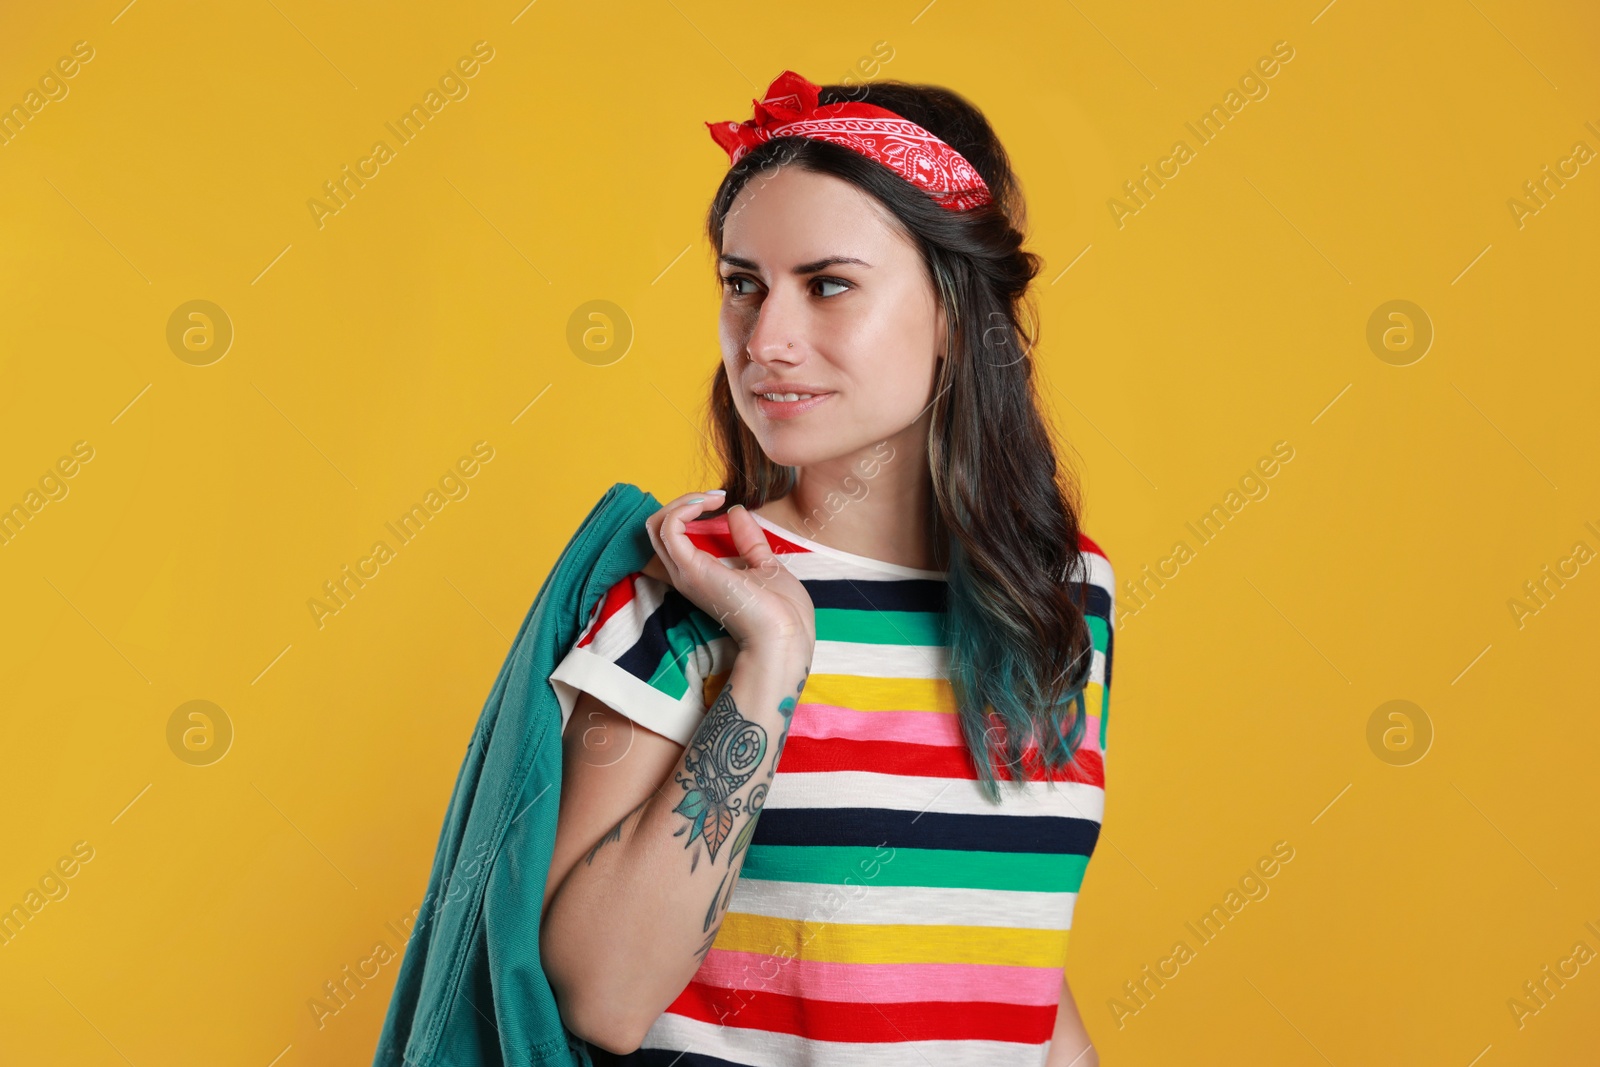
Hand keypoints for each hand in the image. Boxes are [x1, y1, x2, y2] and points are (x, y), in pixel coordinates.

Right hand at [645, 492, 815, 654]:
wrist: (786, 636)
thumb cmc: (781, 613)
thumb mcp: (764, 564)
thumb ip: (748, 539)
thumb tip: (736, 511)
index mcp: (701, 575)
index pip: (671, 539)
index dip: (686, 513)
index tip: (719, 502)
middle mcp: (686, 574)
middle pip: (658, 528)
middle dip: (682, 502)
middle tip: (715, 498)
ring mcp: (687, 573)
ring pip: (656, 526)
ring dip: (681, 502)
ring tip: (711, 499)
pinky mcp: (692, 571)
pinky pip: (668, 530)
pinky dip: (682, 509)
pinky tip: (706, 504)